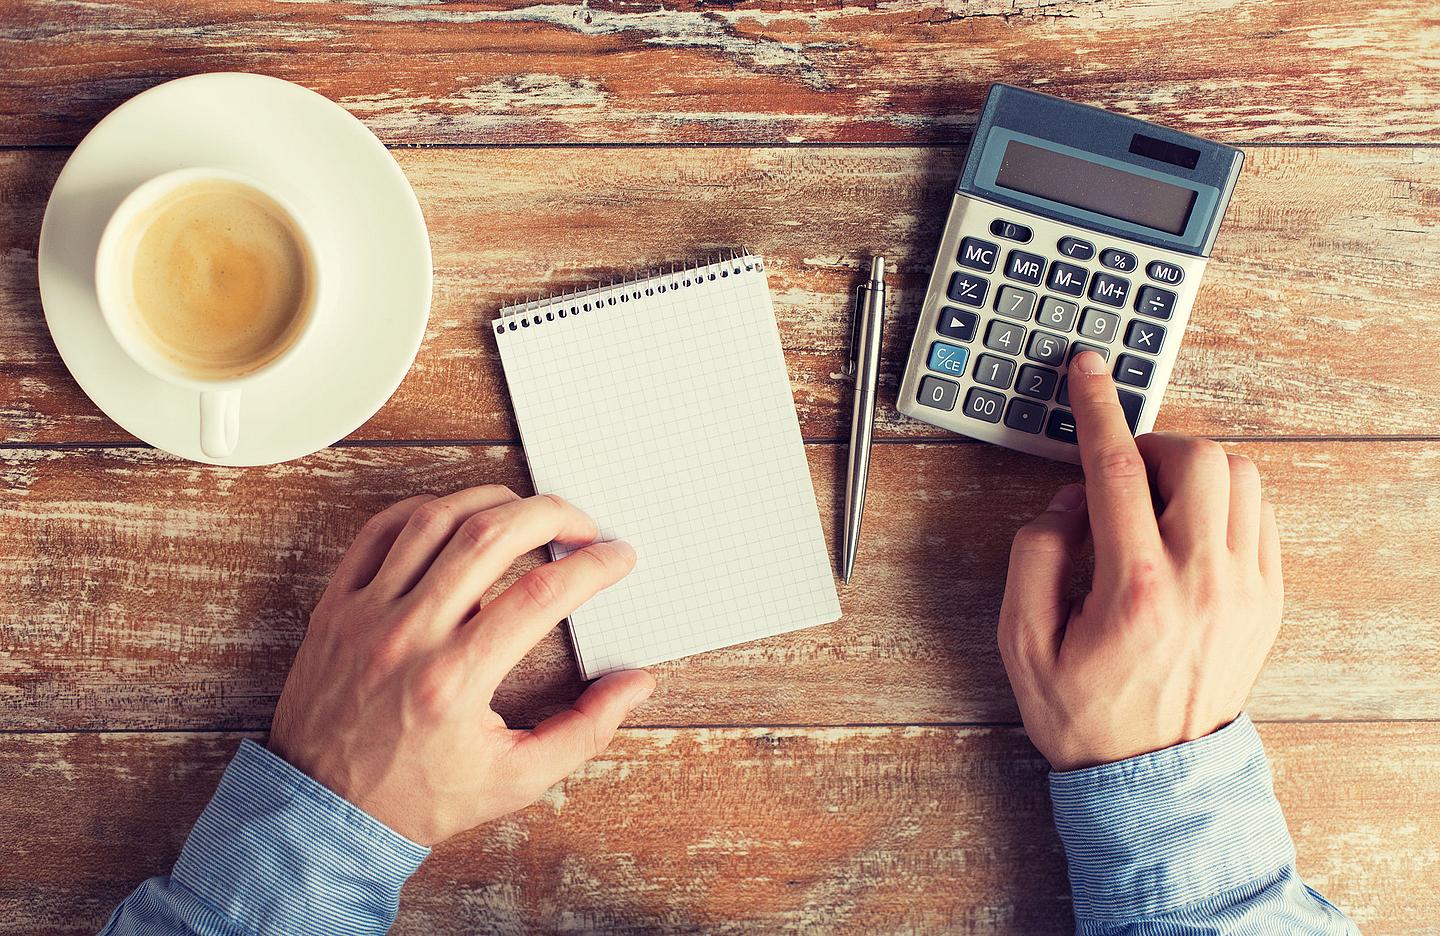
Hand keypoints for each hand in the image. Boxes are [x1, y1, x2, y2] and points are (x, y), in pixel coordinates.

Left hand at [268, 486, 653, 844]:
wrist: (321, 815)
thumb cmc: (420, 797)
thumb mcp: (515, 780)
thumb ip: (584, 730)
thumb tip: (636, 683)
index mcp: (456, 681)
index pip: (541, 595)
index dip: (593, 566)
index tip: (618, 557)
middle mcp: (409, 636)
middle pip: (489, 537)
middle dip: (551, 515)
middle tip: (581, 525)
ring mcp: (366, 615)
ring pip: (435, 520)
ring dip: (493, 501)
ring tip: (527, 513)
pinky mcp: (337, 606)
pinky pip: (381, 532)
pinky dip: (426, 509)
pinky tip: (460, 517)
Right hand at [998, 352, 1282, 770]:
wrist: (1154, 779)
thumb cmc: (1085, 713)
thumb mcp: (1021, 640)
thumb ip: (1035, 555)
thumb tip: (1068, 500)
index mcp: (1136, 590)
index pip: (1117, 470)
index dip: (1097, 410)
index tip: (1090, 371)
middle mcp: (1203, 581)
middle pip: (1196, 459)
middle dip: (1151, 445)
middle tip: (1119, 474)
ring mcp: (1246, 590)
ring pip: (1240, 477)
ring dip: (1191, 470)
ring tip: (1153, 504)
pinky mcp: (1267, 599)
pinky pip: (1261, 514)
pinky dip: (1223, 500)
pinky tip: (1185, 528)